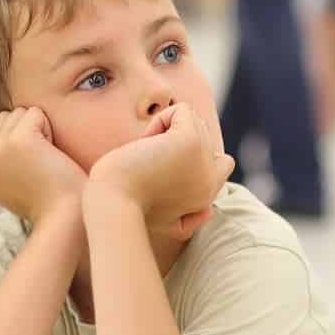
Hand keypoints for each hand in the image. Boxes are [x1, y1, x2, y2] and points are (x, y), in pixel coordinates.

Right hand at [0, 107, 86, 223]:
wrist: (65, 217)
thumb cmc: (49, 201)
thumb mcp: (11, 184)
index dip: (5, 136)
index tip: (24, 158)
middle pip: (2, 119)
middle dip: (24, 131)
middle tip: (38, 163)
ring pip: (18, 113)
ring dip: (37, 129)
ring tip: (45, 158)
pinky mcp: (19, 139)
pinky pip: (35, 113)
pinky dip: (49, 128)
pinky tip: (52, 152)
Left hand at [87, 103, 233, 235]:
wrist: (113, 201)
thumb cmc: (131, 211)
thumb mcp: (165, 224)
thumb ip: (190, 222)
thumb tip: (209, 211)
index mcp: (206, 196)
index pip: (221, 164)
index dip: (193, 156)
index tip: (164, 170)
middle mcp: (211, 178)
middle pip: (207, 138)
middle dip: (182, 140)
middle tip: (154, 160)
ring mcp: (204, 159)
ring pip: (195, 122)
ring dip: (168, 130)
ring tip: (148, 154)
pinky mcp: (191, 141)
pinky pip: (183, 111)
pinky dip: (162, 119)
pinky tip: (146, 142)